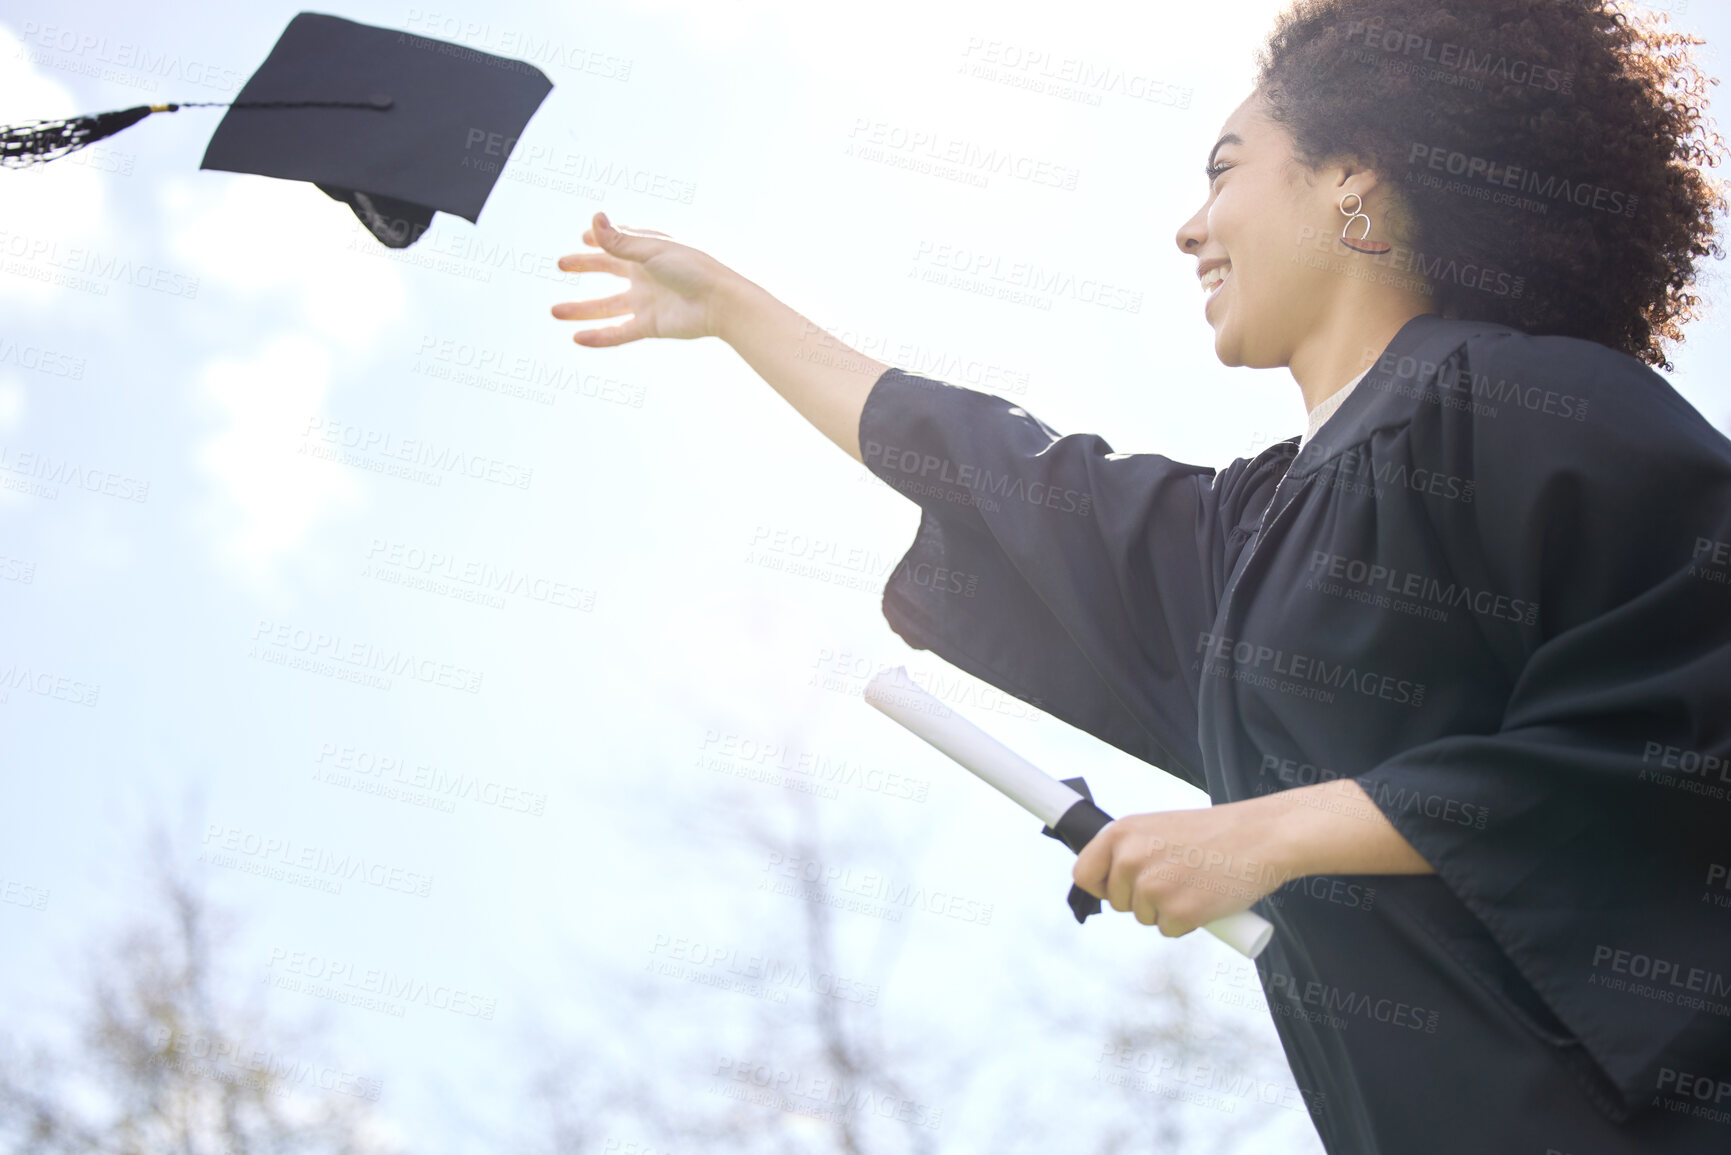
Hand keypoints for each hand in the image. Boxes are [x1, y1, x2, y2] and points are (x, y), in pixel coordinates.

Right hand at [550, 211, 736, 344]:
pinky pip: (618, 333)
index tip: (583, 237)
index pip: (619, 242)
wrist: (719, 303)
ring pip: (606, 307)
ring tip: (555, 312)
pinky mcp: (649, 326)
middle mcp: (645, 276)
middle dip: (585, 266)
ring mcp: (646, 302)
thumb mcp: (651, 251)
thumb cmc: (692, 269)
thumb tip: (593, 218)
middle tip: (561, 264)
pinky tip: (577, 338)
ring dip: (581, 309)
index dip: (600, 238)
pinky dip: (598, 337)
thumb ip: (619, 241)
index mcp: (648, 251)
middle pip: (608, 270)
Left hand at [1071, 779, 1434, 936]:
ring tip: (1196, 883)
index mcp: (1122, 832)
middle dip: (1142, 900)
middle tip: (1177, 879)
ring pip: (1144, 917)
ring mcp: (1152, 886)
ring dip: (1166, 911)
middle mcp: (1129, 858)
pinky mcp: (1176, 912)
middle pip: (1116, 902)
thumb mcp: (1160, 829)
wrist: (1263, 837)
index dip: (1101, 887)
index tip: (1119, 889)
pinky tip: (1207, 899)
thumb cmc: (1215, 834)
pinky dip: (1187, 923)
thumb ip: (1132, 850)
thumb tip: (1108, 883)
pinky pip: (1169, 931)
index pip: (1084, 874)